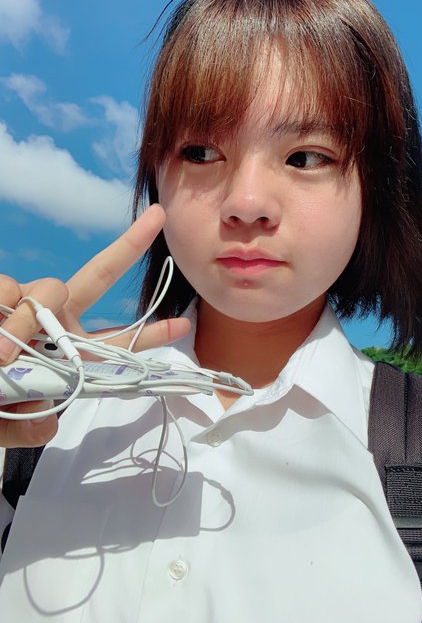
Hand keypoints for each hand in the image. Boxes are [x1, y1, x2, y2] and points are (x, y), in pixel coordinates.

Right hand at [0, 204, 189, 447]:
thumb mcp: (6, 425)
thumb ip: (29, 427)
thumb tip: (50, 423)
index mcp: (65, 353)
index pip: (115, 343)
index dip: (149, 335)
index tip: (181, 325)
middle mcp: (51, 321)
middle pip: (96, 277)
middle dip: (127, 247)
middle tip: (158, 218)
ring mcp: (24, 304)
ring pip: (50, 289)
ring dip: (30, 322)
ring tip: (2, 357)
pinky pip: (8, 289)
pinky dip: (1, 309)